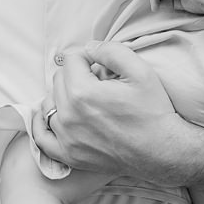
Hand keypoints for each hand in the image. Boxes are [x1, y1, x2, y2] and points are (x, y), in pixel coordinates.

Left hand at [31, 40, 183, 181]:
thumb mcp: (140, 71)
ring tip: (84, 99)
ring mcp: (67, 138)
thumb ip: (111, 51)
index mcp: (82, 93)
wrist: (163, 151)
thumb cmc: (153, 112)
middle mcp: (69, 116)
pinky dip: (41, 125)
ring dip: (63, 97)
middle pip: (58, 80)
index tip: (103, 66)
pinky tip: (47, 115)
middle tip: (98, 83)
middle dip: (76, 75)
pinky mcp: (69, 155)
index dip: (89, 57)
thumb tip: (89, 48)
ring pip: (50, 104)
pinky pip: (41, 137)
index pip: (71, 60)